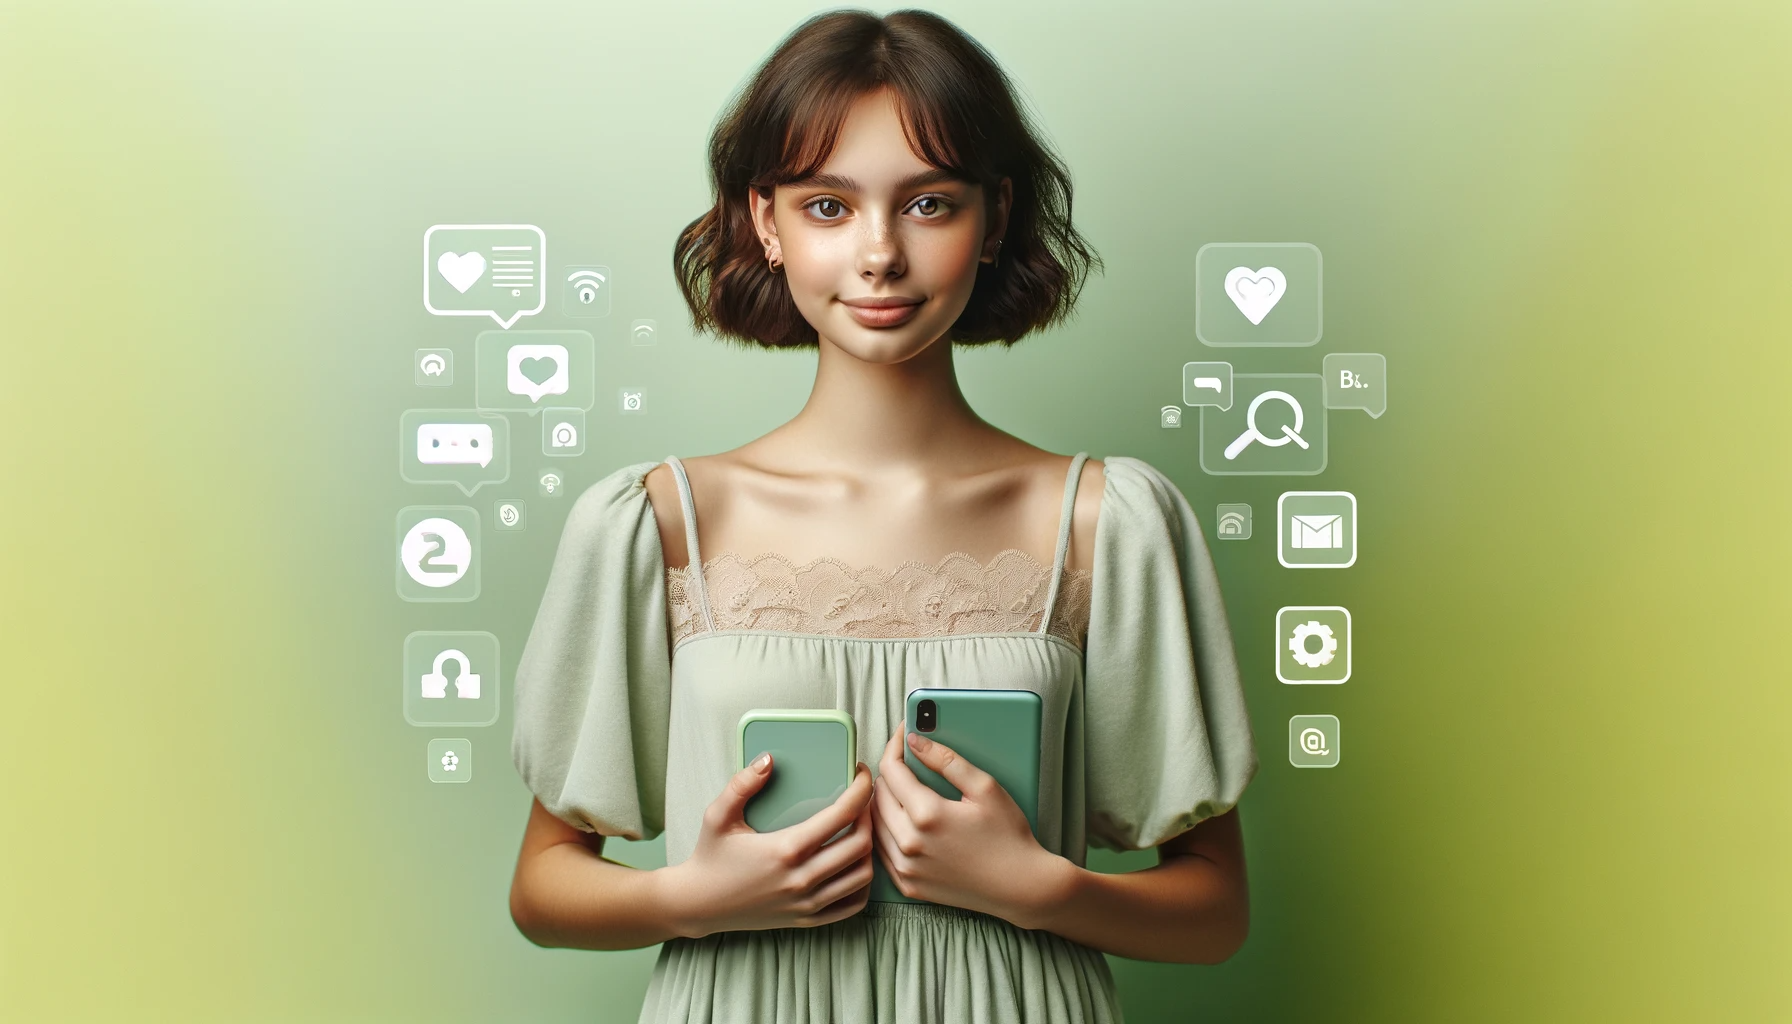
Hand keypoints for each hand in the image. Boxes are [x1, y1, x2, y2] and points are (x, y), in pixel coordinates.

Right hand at [660, 754, 874, 937]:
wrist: (698, 905)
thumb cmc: (710, 857)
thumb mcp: (717, 816)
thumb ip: (741, 784)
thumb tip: (769, 759)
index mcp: (785, 849)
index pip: (842, 815)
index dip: (861, 790)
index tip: (861, 774)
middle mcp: (802, 878)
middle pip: (861, 844)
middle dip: (870, 815)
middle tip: (863, 799)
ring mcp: (807, 903)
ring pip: (862, 875)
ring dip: (869, 849)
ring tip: (861, 829)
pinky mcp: (807, 919)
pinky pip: (852, 904)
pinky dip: (862, 883)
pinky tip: (855, 864)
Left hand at [870, 728, 1070, 923]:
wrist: (1019, 886)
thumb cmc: (1008, 837)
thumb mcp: (985, 788)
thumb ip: (946, 760)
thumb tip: (915, 741)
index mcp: (927, 815)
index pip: (891, 769)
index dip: (895, 746)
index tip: (903, 737)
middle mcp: (909, 843)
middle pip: (878, 794)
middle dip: (890, 773)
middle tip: (908, 763)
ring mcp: (906, 867)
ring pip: (875, 823)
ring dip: (885, 802)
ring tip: (905, 790)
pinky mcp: (908, 884)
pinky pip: (882, 850)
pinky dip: (887, 831)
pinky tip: (904, 821)